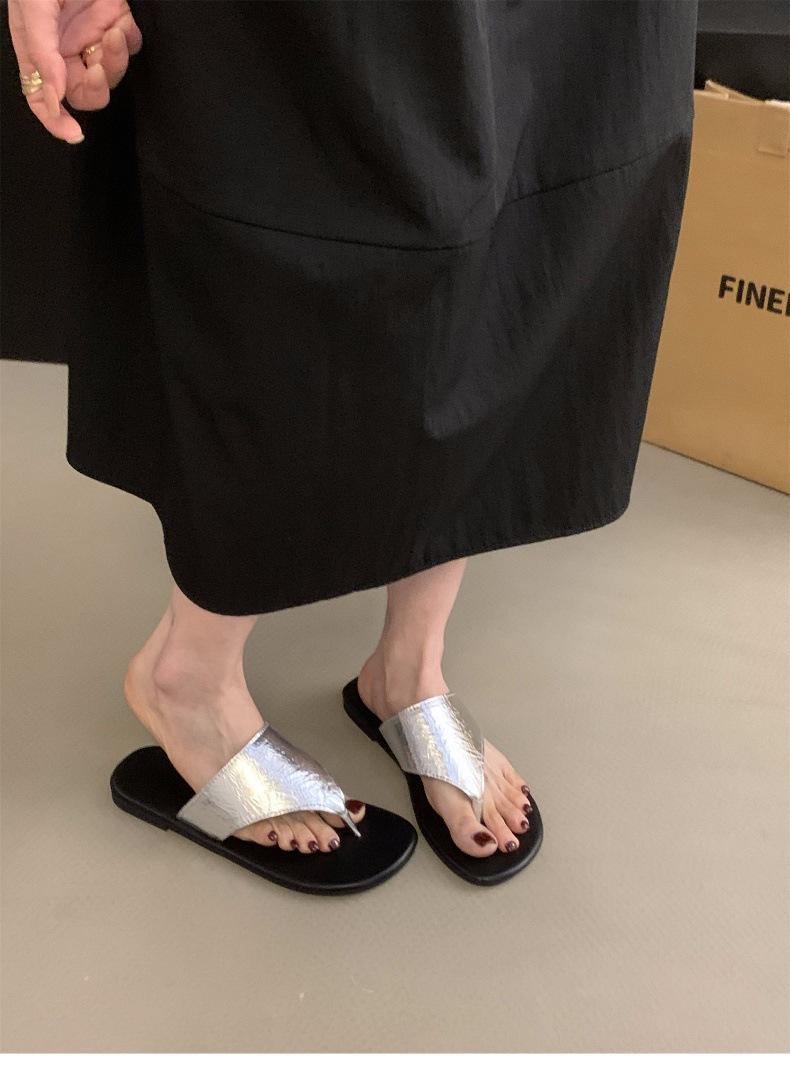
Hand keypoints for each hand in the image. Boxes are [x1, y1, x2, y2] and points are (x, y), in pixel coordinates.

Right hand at [8, 0, 142, 143]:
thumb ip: (41, 52)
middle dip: (94, 88)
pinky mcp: (117, 21)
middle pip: (84, 93)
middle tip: (96, 69)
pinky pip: (130, 47)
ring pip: (110, 74)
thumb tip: (53, 96)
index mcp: (38, 49)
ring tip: (111, 32)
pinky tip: (120, 19)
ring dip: (114, 61)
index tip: (74, 134)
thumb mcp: (34, 8)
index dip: (56, 120)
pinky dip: (128, 39)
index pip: (42, 98)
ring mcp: (92, 37)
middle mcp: (65, 50)